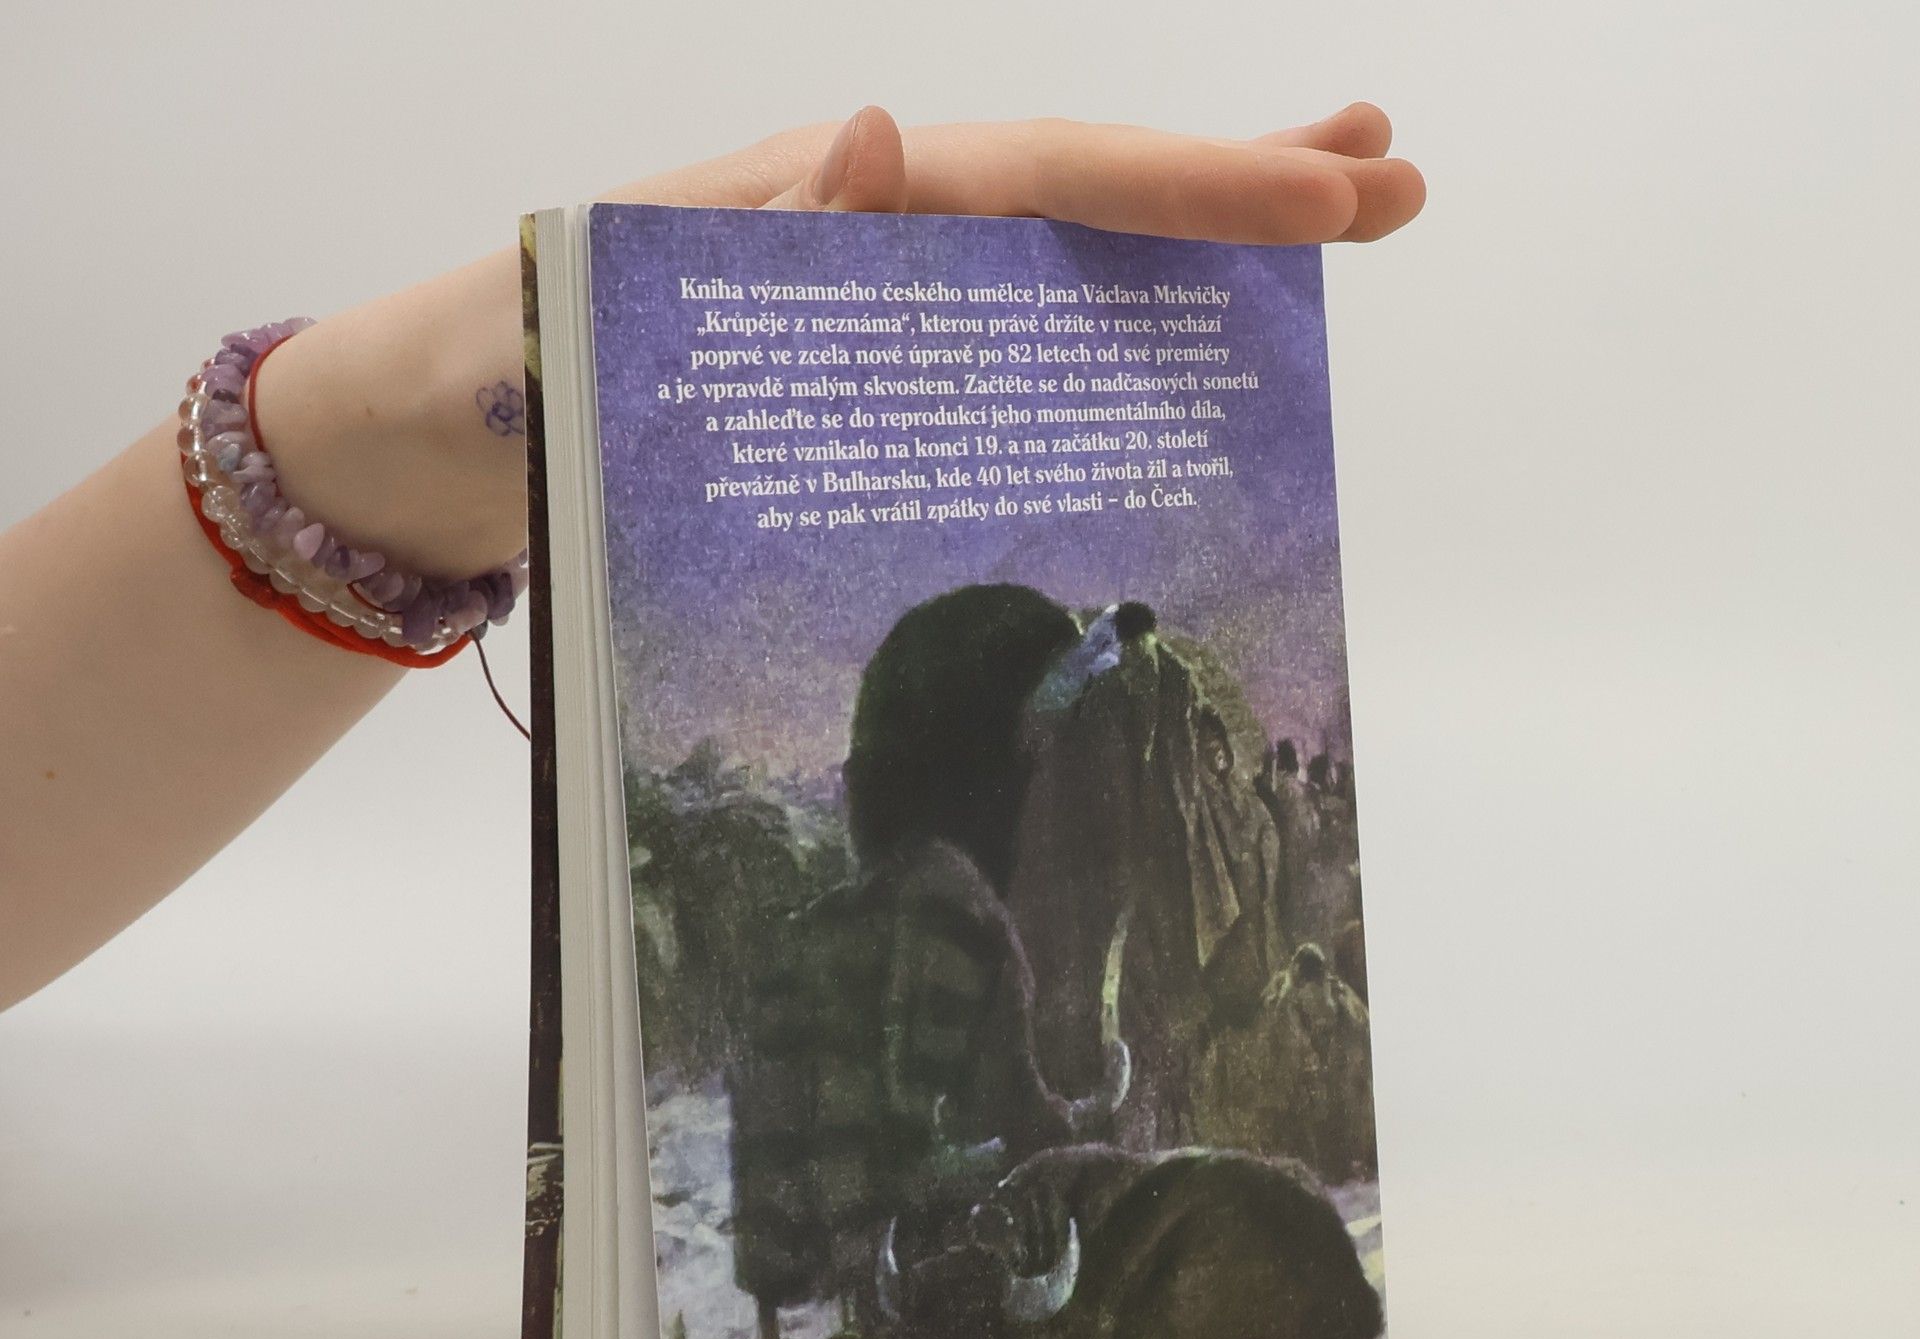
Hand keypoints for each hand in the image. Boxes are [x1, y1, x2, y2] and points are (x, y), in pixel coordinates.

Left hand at [261, 109, 1423, 580]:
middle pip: (1078, 196)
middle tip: (1390, 181)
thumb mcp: (579, 302)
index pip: (1036, 172)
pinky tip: (1158, 373)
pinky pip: (993, 367)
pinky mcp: (850, 398)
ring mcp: (864, 318)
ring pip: (1049, 272)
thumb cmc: (484, 373)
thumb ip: (718, 239)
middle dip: (1235, 188)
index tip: (1327, 189)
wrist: (418, 456)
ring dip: (1184, 260)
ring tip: (1323, 238)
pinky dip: (1087, 358)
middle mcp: (863, 240)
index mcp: (822, 202)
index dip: (1186, 180)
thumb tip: (870, 143)